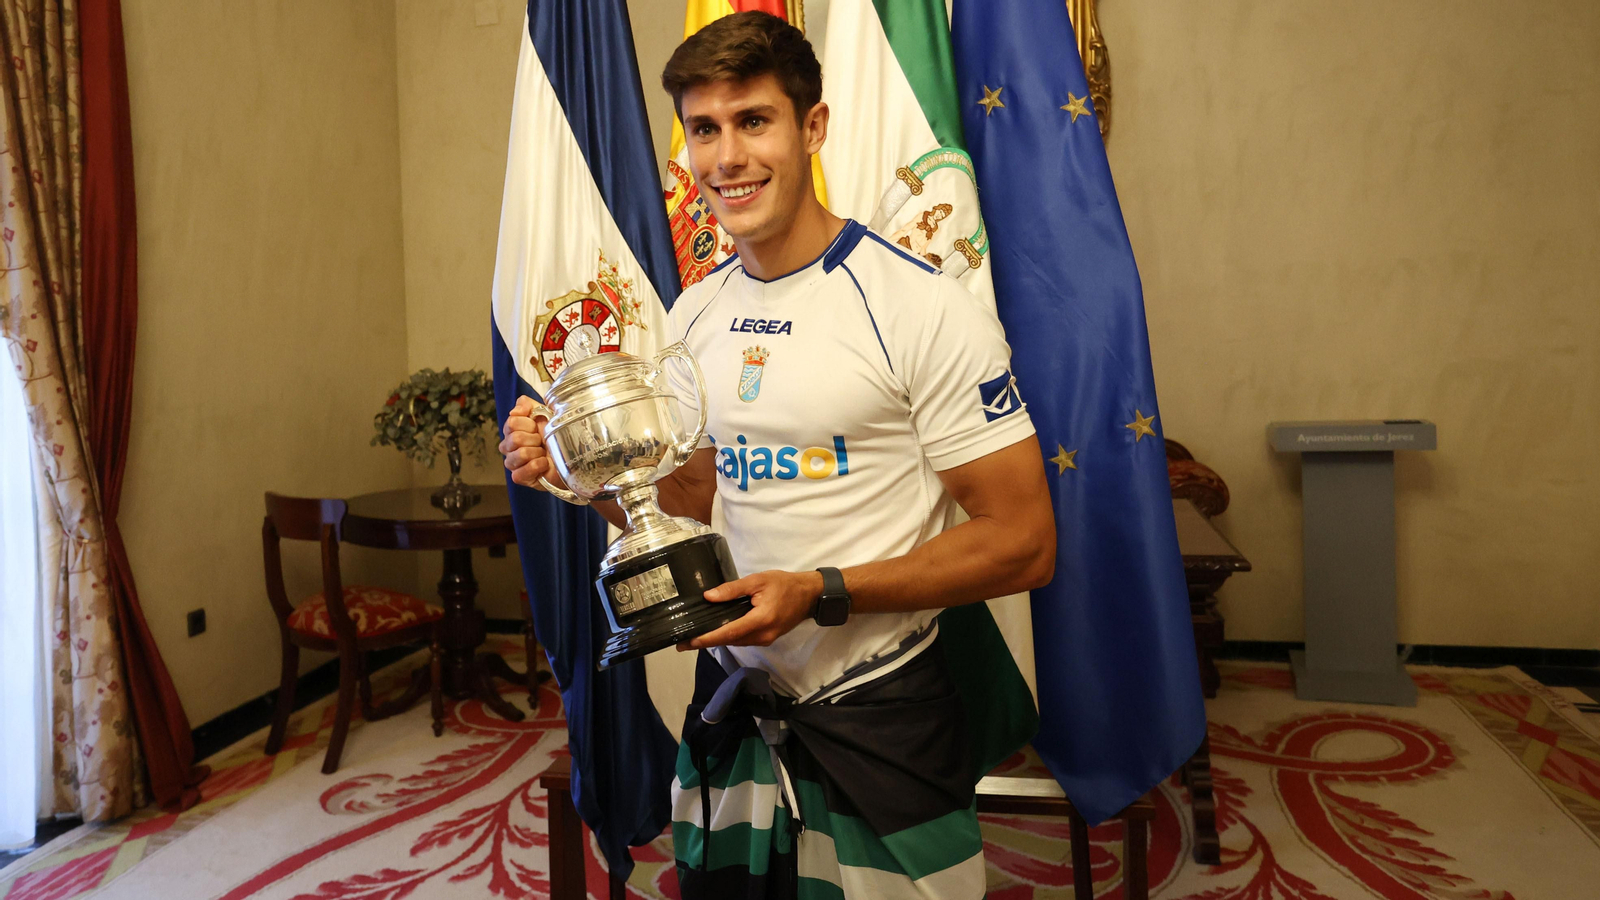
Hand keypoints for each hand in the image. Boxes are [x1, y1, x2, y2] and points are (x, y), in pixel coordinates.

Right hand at [498, 395, 566, 490]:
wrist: (571, 456)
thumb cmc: (557, 435)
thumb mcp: (545, 413)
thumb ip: (527, 404)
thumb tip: (515, 410)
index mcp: (512, 430)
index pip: (511, 423)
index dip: (529, 424)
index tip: (538, 427)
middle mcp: (508, 446)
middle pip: (515, 438)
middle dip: (535, 439)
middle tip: (543, 442)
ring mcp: (513, 463)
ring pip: (519, 454)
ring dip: (537, 453)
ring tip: (544, 453)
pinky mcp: (519, 477)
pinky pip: (521, 472)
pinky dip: (537, 466)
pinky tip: (544, 464)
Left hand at [681, 570, 824, 649]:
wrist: (809, 595)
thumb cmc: (785, 584)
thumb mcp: (758, 581)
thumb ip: (733, 589)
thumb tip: (709, 597)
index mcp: (760, 620)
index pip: (728, 632)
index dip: (707, 638)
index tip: (688, 642)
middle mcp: (762, 635)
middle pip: (729, 640)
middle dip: (706, 642)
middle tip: (682, 642)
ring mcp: (765, 640)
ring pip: (735, 642)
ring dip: (716, 640)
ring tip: (695, 638)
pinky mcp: (766, 639)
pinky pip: (743, 640)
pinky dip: (728, 637)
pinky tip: (716, 632)